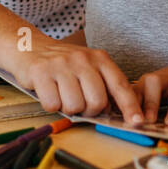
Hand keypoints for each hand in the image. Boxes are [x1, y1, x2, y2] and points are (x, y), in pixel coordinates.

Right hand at [9, 38, 142, 122]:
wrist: (29, 46)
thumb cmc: (63, 63)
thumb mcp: (88, 66)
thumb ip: (104, 85)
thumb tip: (118, 113)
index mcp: (99, 58)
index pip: (120, 85)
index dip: (130, 106)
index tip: (138, 122)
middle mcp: (82, 59)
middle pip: (97, 102)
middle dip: (89, 111)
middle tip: (80, 104)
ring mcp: (61, 65)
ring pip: (75, 106)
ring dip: (68, 108)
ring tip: (63, 95)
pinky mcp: (41, 72)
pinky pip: (53, 105)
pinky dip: (51, 105)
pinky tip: (49, 92)